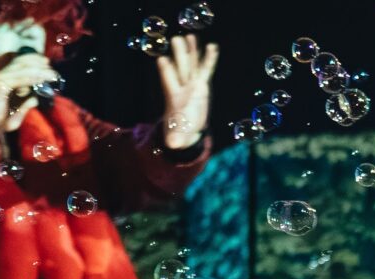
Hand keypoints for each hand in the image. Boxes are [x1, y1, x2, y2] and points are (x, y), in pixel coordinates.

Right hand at [0, 52, 57, 143]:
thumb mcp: (18, 112)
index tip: (47, 63)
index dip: (33, 61)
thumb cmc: (0, 121)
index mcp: (4, 80)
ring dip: (38, 70)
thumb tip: (35, 99)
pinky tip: (41, 79)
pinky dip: (31, 78)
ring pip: (21, 69)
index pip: (19, 64)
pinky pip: (18, 79)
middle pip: (21, 63)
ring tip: (51, 73)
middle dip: (38, 63)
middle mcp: (0, 76)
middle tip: (51, 66)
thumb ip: (26, 104)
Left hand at [156, 35, 217, 150]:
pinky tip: (212, 47)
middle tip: (176, 39)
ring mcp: (192, 84)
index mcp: (174, 96)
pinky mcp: (202, 86)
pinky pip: (206, 70)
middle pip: (180, 68)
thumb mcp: (178, 136)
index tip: (162, 61)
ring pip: (192, 65)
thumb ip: (176, 139)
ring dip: (191, 51)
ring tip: (190, 36)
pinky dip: (209, 59)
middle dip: (179, 55)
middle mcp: (182, 87)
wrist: (187, 128)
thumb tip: (173, 146)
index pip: (169, 81)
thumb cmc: (180, 130)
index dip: (165, 72)